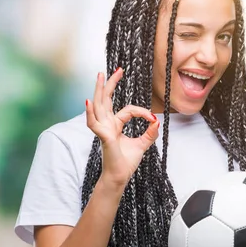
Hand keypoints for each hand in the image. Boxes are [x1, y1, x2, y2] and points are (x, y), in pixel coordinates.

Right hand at [86, 68, 159, 186]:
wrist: (120, 177)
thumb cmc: (126, 162)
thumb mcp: (142, 145)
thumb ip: (149, 133)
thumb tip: (157, 121)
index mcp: (115, 125)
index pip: (128, 110)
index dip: (142, 112)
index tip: (152, 119)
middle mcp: (107, 124)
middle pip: (106, 100)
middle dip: (111, 84)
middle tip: (118, 69)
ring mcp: (103, 130)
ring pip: (99, 106)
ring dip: (99, 90)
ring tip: (100, 75)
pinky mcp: (103, 137)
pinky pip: (94, 123)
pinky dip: (90, 113)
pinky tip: (88, 102)